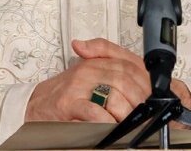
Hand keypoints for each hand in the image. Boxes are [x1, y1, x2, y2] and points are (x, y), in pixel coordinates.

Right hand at [24, 38, 190, 123]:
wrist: (35, 105)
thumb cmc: (66, 95)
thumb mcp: (90, 76)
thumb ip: (112, 69)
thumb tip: (143, 78)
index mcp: (97, 62)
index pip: (130, 65)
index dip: (145, 82)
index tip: (155, 97)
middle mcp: (88, 70)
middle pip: (125, 79)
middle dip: (140, 99)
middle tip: (147, 114)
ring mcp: (78, 85)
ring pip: (112, 94)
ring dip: (126, 112)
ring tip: (132, 124)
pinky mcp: (68, 103)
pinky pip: (94, 111)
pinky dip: (106, 121)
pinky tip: (111, 127)